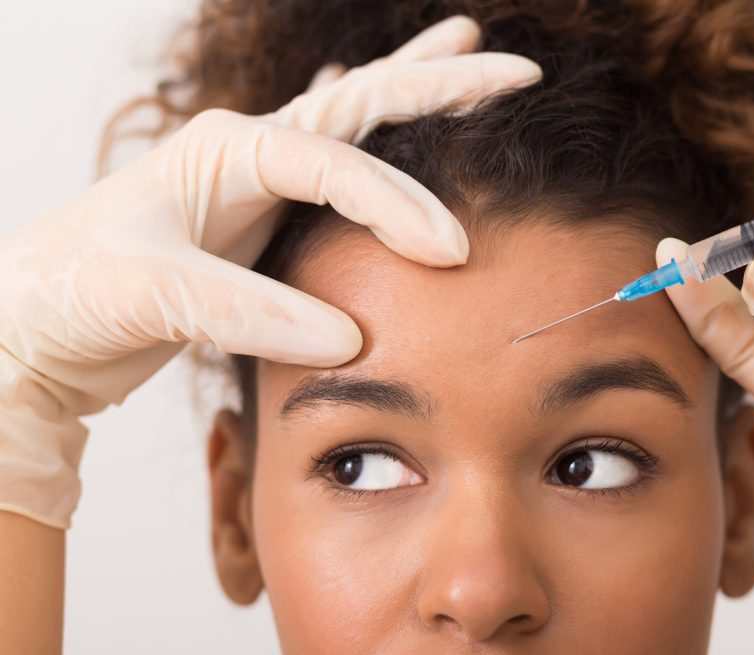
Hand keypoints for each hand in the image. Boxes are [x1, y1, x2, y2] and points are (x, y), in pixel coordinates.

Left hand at [0, 15, 541, 528]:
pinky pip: (334, 163)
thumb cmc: (75, 295)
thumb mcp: (155, 296)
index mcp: (227, 151)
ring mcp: (256, 178)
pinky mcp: (260, 214)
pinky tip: (389, 107)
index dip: (400, 204)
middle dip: (440, 88)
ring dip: (413, 88)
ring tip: (467, 51)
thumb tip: (351, 338)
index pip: (337, 164)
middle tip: (515, 70)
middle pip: (363, 104)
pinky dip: (372, 134)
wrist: (32, 320)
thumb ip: (251, 312)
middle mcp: (248, 150)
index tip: (450, 252)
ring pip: (355, 120)